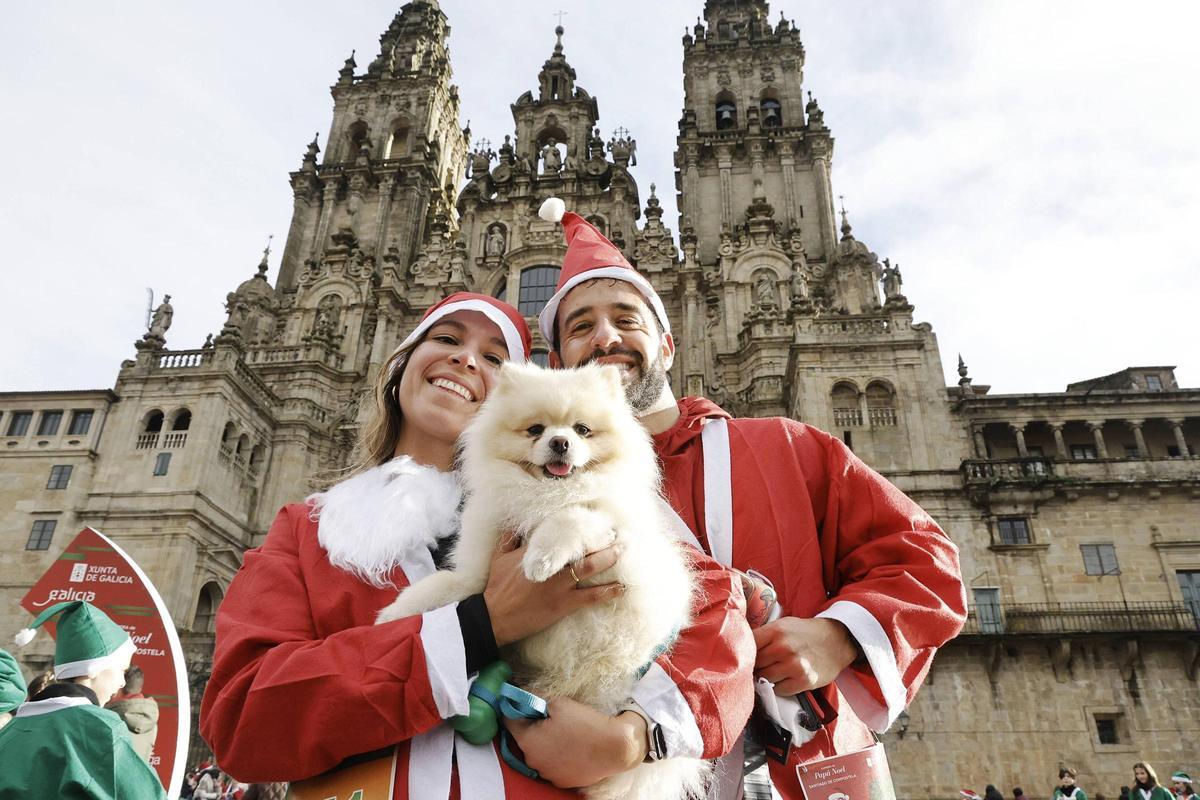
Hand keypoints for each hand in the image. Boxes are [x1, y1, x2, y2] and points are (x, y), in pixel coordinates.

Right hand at [485, 537, 624, 646]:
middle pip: (581, 547)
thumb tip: (514, 524)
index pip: (560, 533)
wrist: (493, 618)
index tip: (593, 519)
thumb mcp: (498, 558)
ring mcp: (559, 585)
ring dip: (609, 557)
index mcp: (536, 551)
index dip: (579, 526)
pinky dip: (607, 592)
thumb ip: (508, 539)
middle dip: (601, 538)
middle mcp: (551, 566)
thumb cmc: (495, 589)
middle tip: (618, 531)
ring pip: (590, 567)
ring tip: (625, 549)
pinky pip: (590, 597)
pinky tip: (622, 588)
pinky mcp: (563, 605)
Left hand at [505, 696, 645, 787]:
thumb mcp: (558, 702)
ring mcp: (548, 774)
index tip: (524, 701)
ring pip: (539, 753)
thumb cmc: (585, 723)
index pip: (509, 720)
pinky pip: (553, 764)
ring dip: (545, 742)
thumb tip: (519, 690)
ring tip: (563, 731)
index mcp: (527, 741)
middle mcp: (533, 762)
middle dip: (532, 726)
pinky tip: (571, 746)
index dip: (515, 708)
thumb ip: (534, 696)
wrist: (615, 748)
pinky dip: (557, 755)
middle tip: (550, 715)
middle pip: (524, 738)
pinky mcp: (562, 781)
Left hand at [753, 616, 857, 695]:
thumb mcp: (784, 624)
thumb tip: (740, 647)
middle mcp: (783, 647)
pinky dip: (779, 687)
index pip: (748, 644)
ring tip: (773, 672)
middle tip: (760, 666)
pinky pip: (779, 690)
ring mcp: (794, 665)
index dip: (744, 651)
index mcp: (776, 631)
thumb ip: (764, 635)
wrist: (836, 641)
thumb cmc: (805, 632)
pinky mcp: (803, 681)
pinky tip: (785, 679)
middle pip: (755, 663)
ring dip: (766, 678)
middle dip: (755, 666)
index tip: (744, 655)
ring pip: (765, 678)